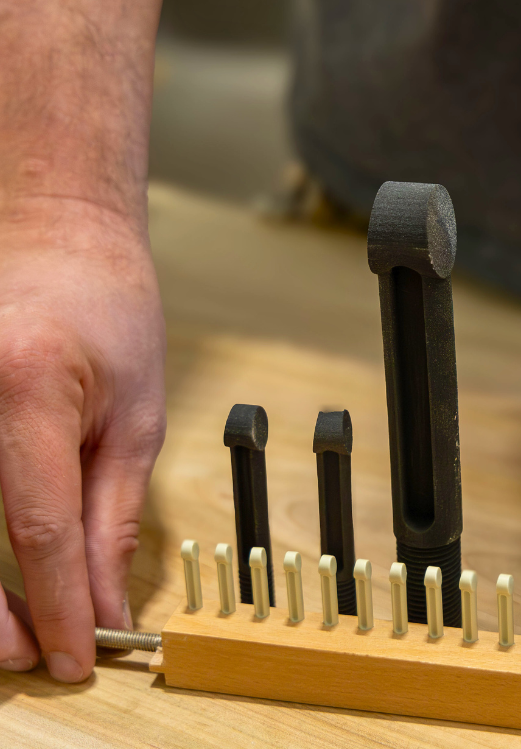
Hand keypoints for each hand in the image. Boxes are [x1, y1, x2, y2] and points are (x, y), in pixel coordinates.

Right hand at [0, 196, 164, 680]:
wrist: (58, 237)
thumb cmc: (109, 312)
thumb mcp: (134, 417)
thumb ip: (113, 517)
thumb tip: (101, 604)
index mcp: (25, 389)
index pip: (38, 527)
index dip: (56, 604)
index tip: (77, 656)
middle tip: (34, 653)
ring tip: (10, 627)